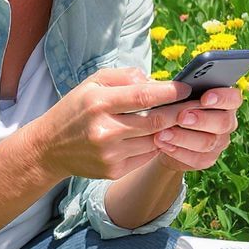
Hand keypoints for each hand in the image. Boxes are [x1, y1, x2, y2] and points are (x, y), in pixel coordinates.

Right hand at [27, 67, 189, 181]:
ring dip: (172, 130)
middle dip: (180, 112)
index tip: (187, 88)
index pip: (144, 96)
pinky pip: (146, 156)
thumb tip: (157, 82)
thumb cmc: (76, 109)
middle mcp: (105, 130)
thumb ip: (126, 77)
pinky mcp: (113, 171)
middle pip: (155, 121)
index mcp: (99, 103)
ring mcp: (110, 154)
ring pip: (155, 140)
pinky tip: (163, 135)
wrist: (49, 148)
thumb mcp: (93, 83)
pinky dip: (157, 145)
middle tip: (199, 105)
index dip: (170, 92)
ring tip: (185, 119)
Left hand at [153, 87, 242, 171]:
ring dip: (183, 137)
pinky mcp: (208, 159)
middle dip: (201, 119)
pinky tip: (163, 144)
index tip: (204, 98)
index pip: (233, 98)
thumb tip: (173, 87)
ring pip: (208, 142)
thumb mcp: (178, 95)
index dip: (222, 98)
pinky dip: (178, 151)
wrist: (166, 132)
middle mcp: (227, 122)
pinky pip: (197, 158)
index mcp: (225, 101)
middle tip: (181, 117)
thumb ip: (182, 90)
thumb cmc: (174, 105)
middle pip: (222, 122)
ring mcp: (219, 142)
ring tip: (163, 133)